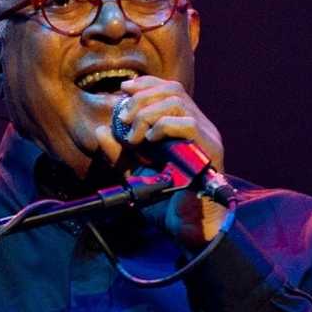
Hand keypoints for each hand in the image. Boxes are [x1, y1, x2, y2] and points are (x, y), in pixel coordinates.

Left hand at [94, 76, 227, 247]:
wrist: (185, 227)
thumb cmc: (164, 203)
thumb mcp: (133, 173)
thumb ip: (119, 153)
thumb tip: (100, 131)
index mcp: (185, 128)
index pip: (169, 90)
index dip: (146, 84)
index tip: (124, 89)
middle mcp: (200, 127)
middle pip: (172, 90)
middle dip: (142, 99)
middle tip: (124, 118)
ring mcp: (207, 137)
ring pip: (178, 102)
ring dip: (148, 113)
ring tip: (134, 136)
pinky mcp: (211, 149)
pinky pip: (187, 124)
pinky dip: (163, 127)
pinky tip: (149, 141)